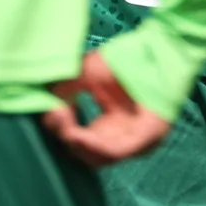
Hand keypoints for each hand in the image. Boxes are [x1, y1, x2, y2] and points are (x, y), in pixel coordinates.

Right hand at [42, 50, 171, 167]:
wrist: (158, 46)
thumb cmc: (125, 59)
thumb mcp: (87, 73)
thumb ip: (65, 90)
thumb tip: (47, 110)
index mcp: (108, 125)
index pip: (80, 139)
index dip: (62, 129)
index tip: (51, 112)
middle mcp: (122, 137)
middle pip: (87, 154)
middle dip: (67, 140)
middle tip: (55, 120)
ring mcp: (135, 140)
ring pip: (99, 158)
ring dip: (78, 147)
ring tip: (64, 131)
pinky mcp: (147, 137)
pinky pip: (117, 151)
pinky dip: (95, 147)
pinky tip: (78, 137)